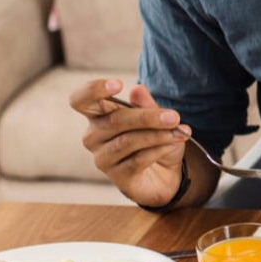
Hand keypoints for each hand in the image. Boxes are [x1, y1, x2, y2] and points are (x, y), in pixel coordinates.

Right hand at [69, 77, 191, 208]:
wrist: (164, 174)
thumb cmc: (153, 140)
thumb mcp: (155, 118)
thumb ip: (146, 105)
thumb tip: (137, 89)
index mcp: (97, 115)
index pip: (80, 100)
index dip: (93, 90)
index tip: (119, 84)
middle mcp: (93, 136)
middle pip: (114, 121)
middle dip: (147, 117)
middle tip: (174, 116)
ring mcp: (103, 158)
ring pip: (128, 141)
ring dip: (158, 135)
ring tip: (180, 132)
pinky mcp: (117, 177)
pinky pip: (138, 160)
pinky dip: (159, 150)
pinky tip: (174, 144)